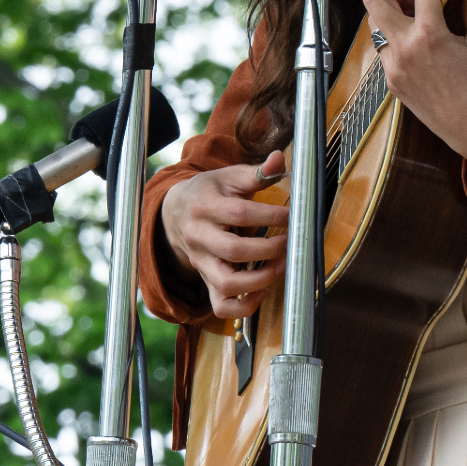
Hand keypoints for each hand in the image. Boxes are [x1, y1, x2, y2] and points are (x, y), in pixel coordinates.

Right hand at [159, 151, 290, 321]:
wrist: (174, 214)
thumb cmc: (208, 193)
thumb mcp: (227, 177)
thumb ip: (255, 172)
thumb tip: (278, 159)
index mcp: (204, 206)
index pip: (239, 214)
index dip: (271, 215)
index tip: (292, 216)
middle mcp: (198, 237)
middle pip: (233, 250)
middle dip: (269, 249)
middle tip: (289, 241)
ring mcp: (200, 262)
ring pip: (225, 283)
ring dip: (259, 280)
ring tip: (280, 266)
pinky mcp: (205, 280)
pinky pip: (221, 305)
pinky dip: (244, 306)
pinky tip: (262, 291)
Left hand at [362, 0, 466, 181]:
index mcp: (430, 37)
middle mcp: (404, 51)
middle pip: (374, 1)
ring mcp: (393, 69)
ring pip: (375, 27)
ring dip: (394, 16)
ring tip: (423, 23)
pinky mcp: (392, 84)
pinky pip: (384, 50)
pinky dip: (398, 39)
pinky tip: (422, 46)